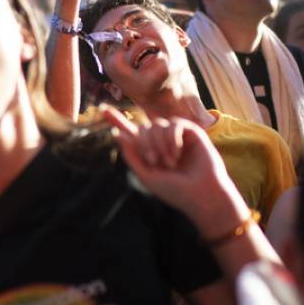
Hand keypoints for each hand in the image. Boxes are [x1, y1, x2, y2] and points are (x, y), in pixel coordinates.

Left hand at [102, 108, 243, 229]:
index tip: (101, 109)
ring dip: (159, 143)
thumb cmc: (175, 190)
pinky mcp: (191, 132)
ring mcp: (176, 136)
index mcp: (149, 152)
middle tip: (154, 162)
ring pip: (156, 125)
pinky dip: (172, 138)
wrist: (202, 195)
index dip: (117, 121)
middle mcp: (161, 142)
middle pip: (142, 128)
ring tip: (169, 163)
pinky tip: (177, 154)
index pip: (131, 133)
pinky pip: (173, 124)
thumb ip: (131, 155)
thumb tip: (117, 134)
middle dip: (144, 143)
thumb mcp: (146, 175)